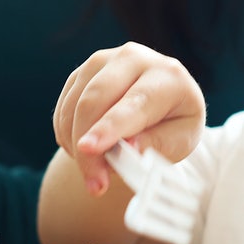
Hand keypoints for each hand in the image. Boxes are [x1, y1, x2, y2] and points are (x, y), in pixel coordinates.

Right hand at [52, 42, 204, 195]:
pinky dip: (69, 136)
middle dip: (88, 148)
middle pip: (95, 100)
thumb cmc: (174, 125)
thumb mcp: (179, 141)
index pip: (134, 104)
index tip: (89, 149)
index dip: (109, 128)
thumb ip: (156, 144)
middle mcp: (134, 58)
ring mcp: (104, 60)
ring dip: (77, 145)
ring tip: (97, 170)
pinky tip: (89, 149)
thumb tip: (129, 147)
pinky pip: (64, 108)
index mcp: (168, 76)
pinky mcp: (83, 71)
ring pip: (75, 106)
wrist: (161, 104)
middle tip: (94, 184)